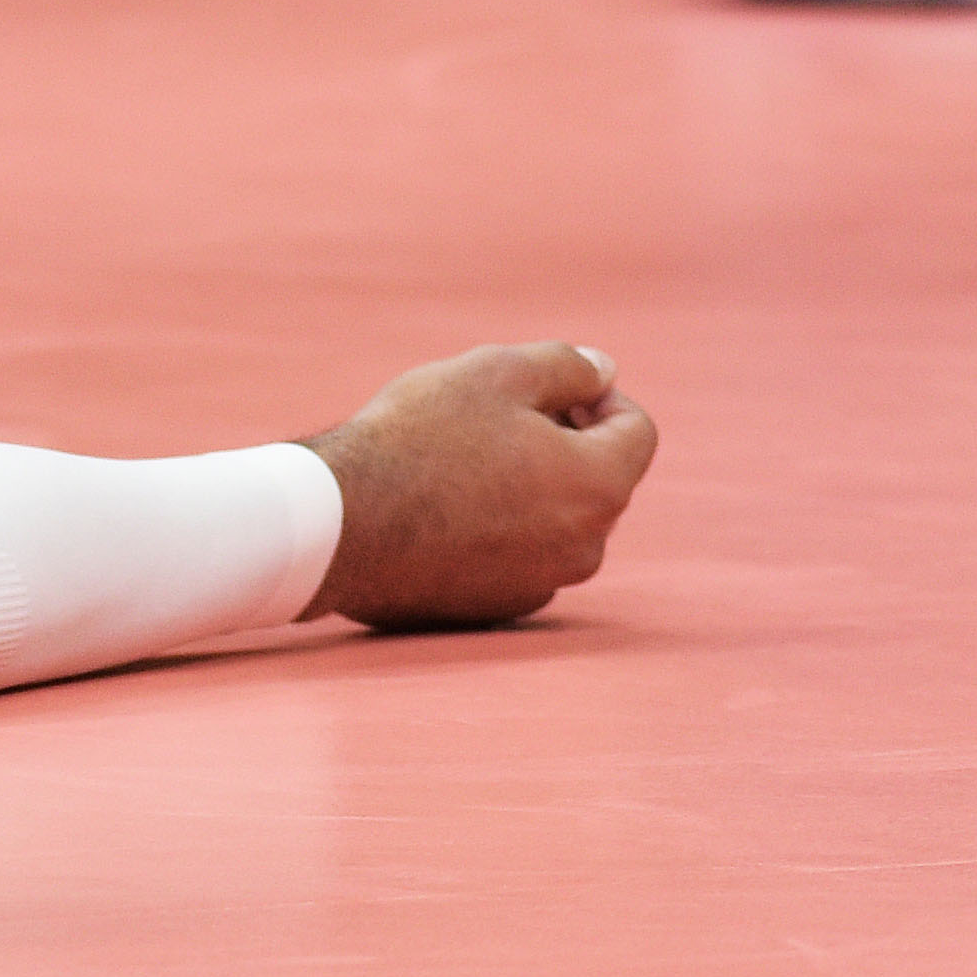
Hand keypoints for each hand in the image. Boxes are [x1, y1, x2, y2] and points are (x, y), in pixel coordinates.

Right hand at [301, 343, 656, 632]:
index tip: (543, 388)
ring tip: (458, 465)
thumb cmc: (419, 441)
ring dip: (528, 489)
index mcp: (599, 486)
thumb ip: (567, 367)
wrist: (340, 526)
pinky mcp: (496, 609)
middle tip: (490, 420)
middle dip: (560, 443)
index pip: (636, 429)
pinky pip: (516, 558)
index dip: (595, 395)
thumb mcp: (496, 373)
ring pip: (555, 522)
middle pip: (596, 478)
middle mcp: (585, 547)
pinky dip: (496, 532)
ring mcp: (541, 585)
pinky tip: (441, 511)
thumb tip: (604, 373)